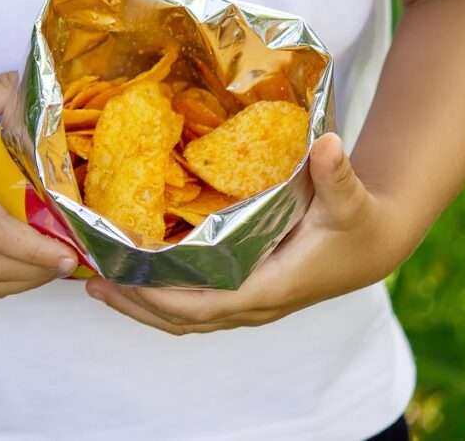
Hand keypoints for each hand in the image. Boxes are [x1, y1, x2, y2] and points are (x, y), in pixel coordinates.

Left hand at [85, 133, 416, 333]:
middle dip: (135, 302)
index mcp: (269, 286)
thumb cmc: (358, 222)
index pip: (202, 304)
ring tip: (98, 283)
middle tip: (92, 278)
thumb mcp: (349, 197)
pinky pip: (194, 308)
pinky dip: (159, 300)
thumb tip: (329, 145)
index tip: (121, 276)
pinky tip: (134, 280)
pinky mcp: (244, 295)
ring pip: (184, 320)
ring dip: (140, 306)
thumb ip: (337, 174)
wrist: (372, 244)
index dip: (158, 295)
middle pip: (182, 319)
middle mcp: (253, 304)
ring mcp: (247, 304)